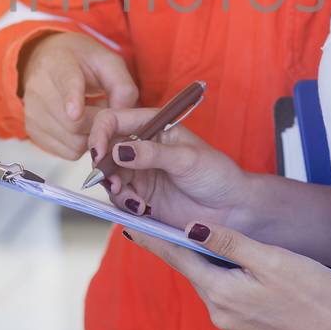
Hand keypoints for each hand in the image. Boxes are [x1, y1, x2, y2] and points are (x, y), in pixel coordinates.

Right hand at [19, 32, 138, 159]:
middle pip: (74, 123)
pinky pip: (66, 152)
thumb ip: (122, 87)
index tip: (75, 112)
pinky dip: (80, 145)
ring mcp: (32, 111)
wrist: (47, 59)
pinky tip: (80, 127)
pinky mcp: (32, 130)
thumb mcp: (109, 62)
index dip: (71, 99)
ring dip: (91, 136)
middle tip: (106, 112)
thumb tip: (123, 118)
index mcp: (59, 63)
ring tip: (92, 115)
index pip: (65, 82)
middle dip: (99, 124)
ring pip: (71, 141)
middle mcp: (39, 87)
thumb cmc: (82, 61)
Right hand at [87, 108, 253, 230]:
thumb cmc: (216, 174)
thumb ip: (153, 153)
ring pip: (108, 176)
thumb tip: (119, 150)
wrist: (231, 208)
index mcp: (152, 125)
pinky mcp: (139, 196)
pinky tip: (142, 208)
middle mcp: (140, 146)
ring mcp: (138, 172)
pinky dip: (124, 203)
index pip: (114, 120)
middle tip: (113, 182)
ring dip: (114, 188)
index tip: (99, 153)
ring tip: (134, 201)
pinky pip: (119, 198)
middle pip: (104, 149)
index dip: (100, 133)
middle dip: (103, 167)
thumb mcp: (187, 159)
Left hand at [123, 221, 330, 329]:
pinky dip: (226, 280)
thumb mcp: (270, 258)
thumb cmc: (315, 291)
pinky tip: (235, 268)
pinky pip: (229, 299)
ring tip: (197, 240)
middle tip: (160, 224)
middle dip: (182, 248)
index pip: (179, 259)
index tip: (131, 226)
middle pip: (195, 271)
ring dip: (208, 264)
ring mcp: (236, 326)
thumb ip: (229, 243)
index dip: (155, 240)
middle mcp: (221, 315)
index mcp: (221, 294)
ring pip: (213, 284)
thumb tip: (191, 227)